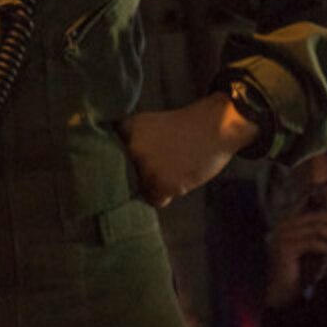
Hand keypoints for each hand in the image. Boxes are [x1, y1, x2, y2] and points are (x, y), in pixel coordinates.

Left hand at [120, 95, 256, 208]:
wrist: (215, 127)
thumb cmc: (185, 127)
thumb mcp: (149, 125)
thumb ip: (131, 142)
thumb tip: (115, 174)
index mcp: (127, 129)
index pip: (111, 156)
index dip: (125, 160)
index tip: (136, 159)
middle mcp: (132, 148)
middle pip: (126, 176)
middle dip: (142, 173)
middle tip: (165, 161)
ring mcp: (146, 167)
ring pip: (142, 189)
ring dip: (157, 184)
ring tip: (175, 167)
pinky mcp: (162, 183)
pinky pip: (156, 201)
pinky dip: (167, 195)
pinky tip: (179, 178)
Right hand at [264, 189, 326, 305]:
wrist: (281, 294)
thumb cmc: (299, 273)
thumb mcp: (313, 250)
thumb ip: (322, 236)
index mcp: (289, 221)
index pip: (304, 197)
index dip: (320, 188)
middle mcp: (284, 224)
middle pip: (317, 213)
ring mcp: (283, 235)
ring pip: (317, 227)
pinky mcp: (285, 248)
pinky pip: (313, 242)